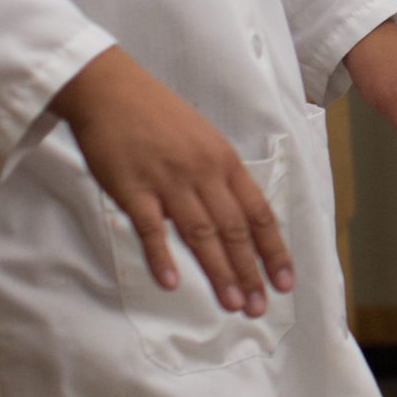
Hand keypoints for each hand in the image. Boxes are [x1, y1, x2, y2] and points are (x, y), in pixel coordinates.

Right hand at [52, 46, 292, 316]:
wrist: (111, 88)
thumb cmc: (159, 116)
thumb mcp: (203, 140)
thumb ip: (218, 179)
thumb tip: (234, 218)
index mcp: (225, 162)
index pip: (259, 212)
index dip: (273, 249)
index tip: (284, 282)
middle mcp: (204, 172)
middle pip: (234, 229)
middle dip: (250, 271)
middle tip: (259, 307)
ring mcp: (169, 180)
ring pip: (201, 232)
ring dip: (219, 271)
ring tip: (232, 303)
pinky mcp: (132, 187)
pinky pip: (150, 228)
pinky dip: (162, 256)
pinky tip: (171, 282)